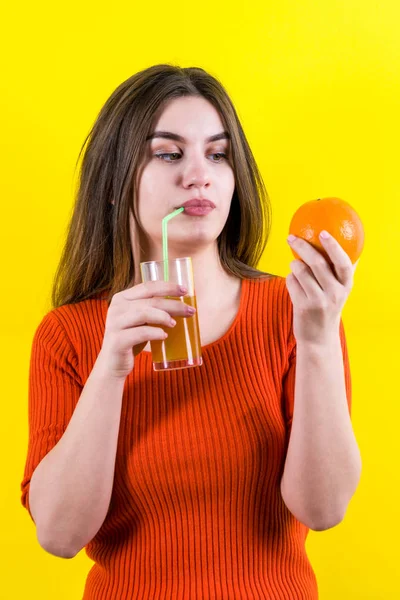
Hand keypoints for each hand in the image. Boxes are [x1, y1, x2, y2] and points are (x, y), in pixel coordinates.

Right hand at [98, 281, 195, 379]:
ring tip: (174, 324)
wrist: (113, 364)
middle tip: (190, 310)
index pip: (147, 286)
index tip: (185, 290)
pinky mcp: (117, 340)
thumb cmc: (131, 339)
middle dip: (173, 304)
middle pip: (150, 300)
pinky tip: (164, 336)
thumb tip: (181, 303)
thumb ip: (152, 309)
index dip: (168, 286)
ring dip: (164, 317)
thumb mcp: (140, 320)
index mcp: (122, 298)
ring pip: (144, 313)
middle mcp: (116, 308)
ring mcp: (115, 324)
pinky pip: (140, 333)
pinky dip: (155, 333)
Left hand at [286, 231, 358, 345]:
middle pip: (317, 262)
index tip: (323, 233)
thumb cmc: (328, 307)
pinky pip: (291, 282)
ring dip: (294, 264)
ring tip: (295, 266)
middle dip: (302, 246)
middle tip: (292, 238)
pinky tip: (294, 282)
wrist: (319, 337)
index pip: (343, 263)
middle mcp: (334, 293)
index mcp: (346, 286)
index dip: (334, 246)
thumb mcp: (340, 291)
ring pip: (300, 270)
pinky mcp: (302, 307)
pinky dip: (290, 278)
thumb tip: (342, 243)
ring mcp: (318, 301)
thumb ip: (340, 271)